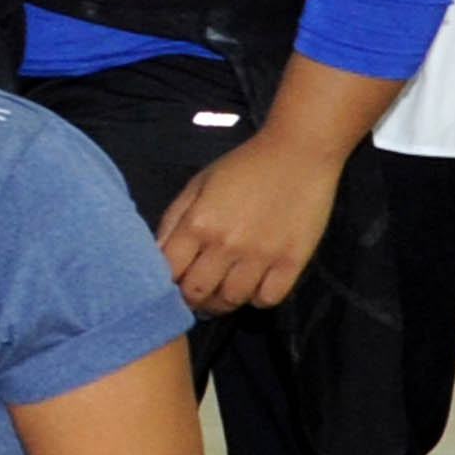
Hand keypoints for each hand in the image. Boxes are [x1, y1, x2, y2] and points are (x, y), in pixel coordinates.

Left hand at [157, 133, 346, 314]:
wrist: (297, 154)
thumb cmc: (243, 167)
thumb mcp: (198, 184)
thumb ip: (173, 220)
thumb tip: (156, 255)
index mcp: (198, 223)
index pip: (169, 272)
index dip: (164, 283)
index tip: (169, 283)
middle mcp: (227, 245)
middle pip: (197, 293)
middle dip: (190, 297)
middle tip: (194, 292)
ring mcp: (261, 256)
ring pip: (232, 300)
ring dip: (221, 301)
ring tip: (221, 290)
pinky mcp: (292, 262)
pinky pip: (268, 299)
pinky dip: (257, 298)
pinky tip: (253, 285)